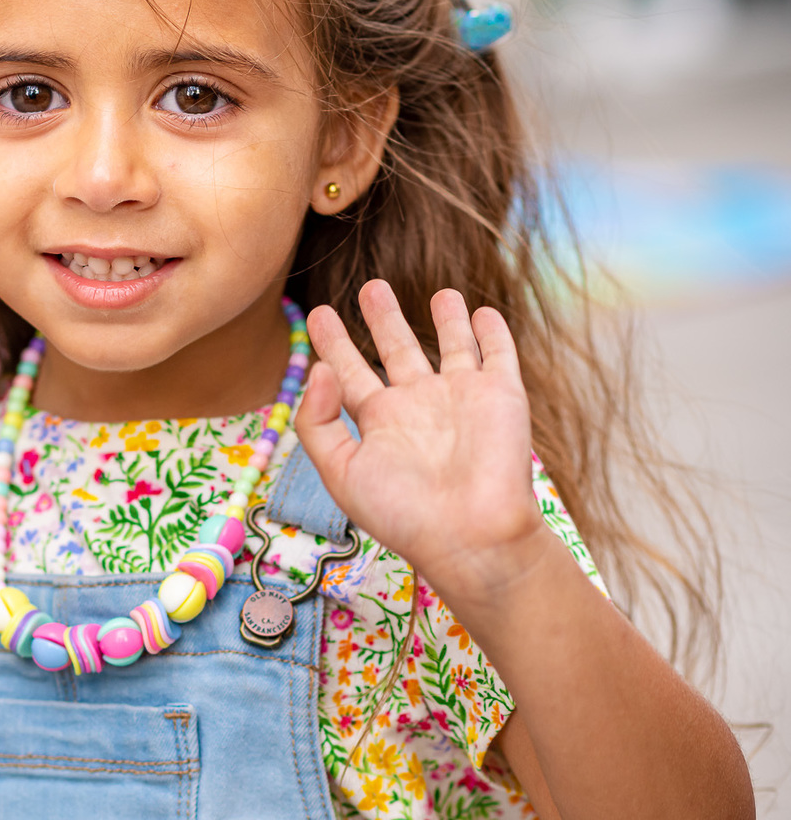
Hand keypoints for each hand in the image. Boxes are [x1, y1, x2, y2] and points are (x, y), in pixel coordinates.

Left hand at [296, 281, 545, 607]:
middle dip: (384, 318)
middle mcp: (419, 405)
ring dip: (447, 319)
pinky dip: (492, 332)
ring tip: (442, 293)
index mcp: (380, 422)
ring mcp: (461, 397)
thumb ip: (317, 422)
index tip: (317, 314)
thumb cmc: (402, 513)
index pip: (350, 373)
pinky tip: (483, 312)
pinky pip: (497, 354)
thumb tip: (318, 370)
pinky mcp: (501, 394)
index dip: (334, 343)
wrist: (470, 533)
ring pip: (453, 346)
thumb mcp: (339, 472)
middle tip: (371, 286)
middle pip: (398, 349)